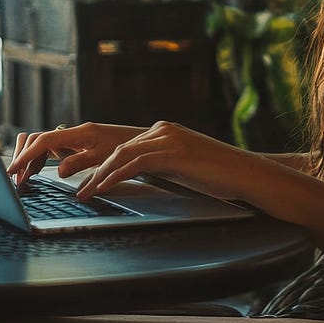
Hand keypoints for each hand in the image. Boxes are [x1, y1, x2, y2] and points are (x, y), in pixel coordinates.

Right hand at [6, 122, 143, 185]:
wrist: (144, 141)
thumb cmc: (129, 149)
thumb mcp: (105, 158)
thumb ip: (80, 163)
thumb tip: (59, 171)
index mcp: (79, 133)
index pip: (43, 141)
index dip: (25, 156)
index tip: (13, 171)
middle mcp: (73, 132)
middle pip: (36, 139)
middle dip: (23, 157)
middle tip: (18, 179)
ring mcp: (74, 137)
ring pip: (41, 143)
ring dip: (30, 158)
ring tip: (25, 178)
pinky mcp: (76, 143)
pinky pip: (51, 148)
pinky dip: (40, 159)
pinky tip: (38, 171)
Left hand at [75, 121, 260, 202]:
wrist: (246, 173)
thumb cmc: (219, 174)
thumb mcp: (184, 165)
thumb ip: (162, 164)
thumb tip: (140, 176)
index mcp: (164, 131)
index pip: (124, 146)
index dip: (102, 163)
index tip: (87, 180)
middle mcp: (163, 130)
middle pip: (117, 148)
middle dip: (93, 169)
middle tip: (77, 189)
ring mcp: (168, 139)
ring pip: (122, 155)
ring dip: (99, 175)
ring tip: (84, 193)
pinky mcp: (173, 153)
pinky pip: (135, 164)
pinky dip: (116, 176)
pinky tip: (104, 188)